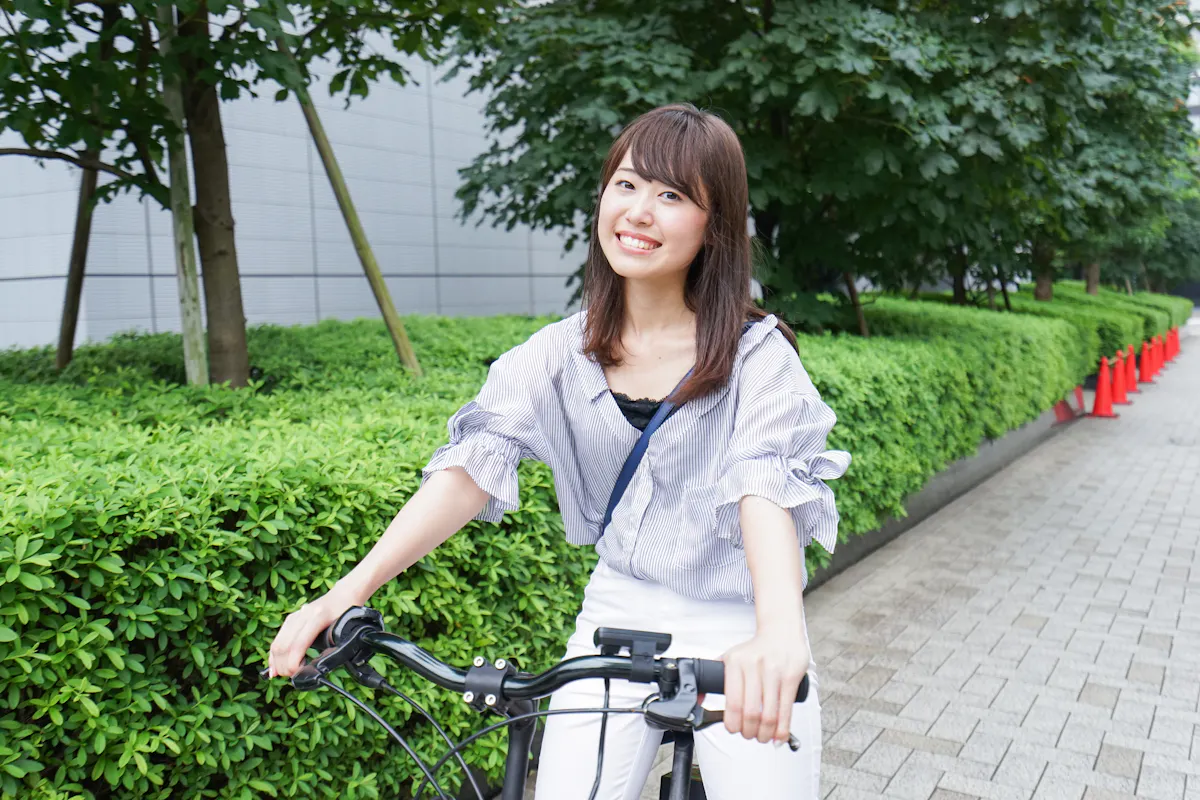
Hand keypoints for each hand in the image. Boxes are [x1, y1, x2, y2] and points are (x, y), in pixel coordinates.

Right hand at [267, 583, 365, 678]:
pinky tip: (274, 668)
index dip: (294, 663)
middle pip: (284, 646)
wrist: (343, 594)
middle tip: (293, 676)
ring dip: (278, 663)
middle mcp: (303, 615)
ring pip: (278, 643)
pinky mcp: (290, 619)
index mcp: (317, 617)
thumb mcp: (344, 629)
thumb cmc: (347, 612)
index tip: (298, 673)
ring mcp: (295, 616)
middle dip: (285, 666)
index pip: (298, 645)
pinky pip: (278, 639)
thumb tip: (322, 667)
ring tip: (286, 674)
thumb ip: (334, 646)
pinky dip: (274, 656)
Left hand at [720, 629, 810, 743]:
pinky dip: (783, 728)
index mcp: (735, 663)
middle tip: (749, 735)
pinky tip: (779, 736)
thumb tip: (698, 700)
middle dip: (749, 732)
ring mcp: (773, 671)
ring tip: (763, 737)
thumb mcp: (730, 658)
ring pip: (769, 714)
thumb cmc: (754, 650)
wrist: (781, 632)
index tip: (734, 730)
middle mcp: (753, 666)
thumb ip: (713, 678)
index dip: (733, 724)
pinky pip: (786, 709)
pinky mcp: (791, 675)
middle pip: (750, 712)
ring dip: (765, 733)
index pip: (732, 703)